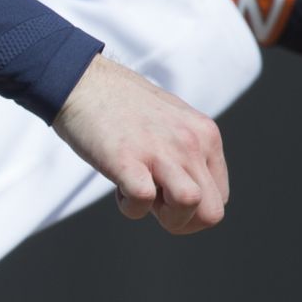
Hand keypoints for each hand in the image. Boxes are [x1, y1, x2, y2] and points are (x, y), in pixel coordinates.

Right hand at [53, 53, 228, 235]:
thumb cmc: (121, 105)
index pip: (219, 197)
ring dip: (163, 217)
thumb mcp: (173, 121)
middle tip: (154, 202)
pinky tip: (118, 187)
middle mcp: (190, 142)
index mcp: (205, 134)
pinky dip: (130, 207)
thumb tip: (190, 193)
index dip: (191, 208)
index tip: (165, 192)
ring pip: (190, 205)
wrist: (82, 80)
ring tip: (140, 196)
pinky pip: (143, 201)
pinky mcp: (127, 158)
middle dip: (182, 221)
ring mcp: (160, 149)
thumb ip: (188, 150)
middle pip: (211, 212)